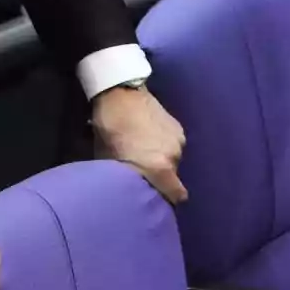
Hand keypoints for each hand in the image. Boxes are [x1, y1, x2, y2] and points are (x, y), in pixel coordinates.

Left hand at [92, 86, 187, 203]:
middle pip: (172, 176)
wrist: (119, 91)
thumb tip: (127, 190)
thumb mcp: (110, 159)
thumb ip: (125, 178)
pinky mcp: (177, 125)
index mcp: (160, 168)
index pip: (176, 196)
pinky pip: (173, 143)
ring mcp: (178, 139)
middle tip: (143, 169)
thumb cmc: (111, 128)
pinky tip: (150, 135)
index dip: (166, 198)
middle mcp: (175, 156)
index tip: (155, 195)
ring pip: (172, 159)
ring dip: (162, 158)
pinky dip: (164, 143)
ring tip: (145, 149)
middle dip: (160, 175)